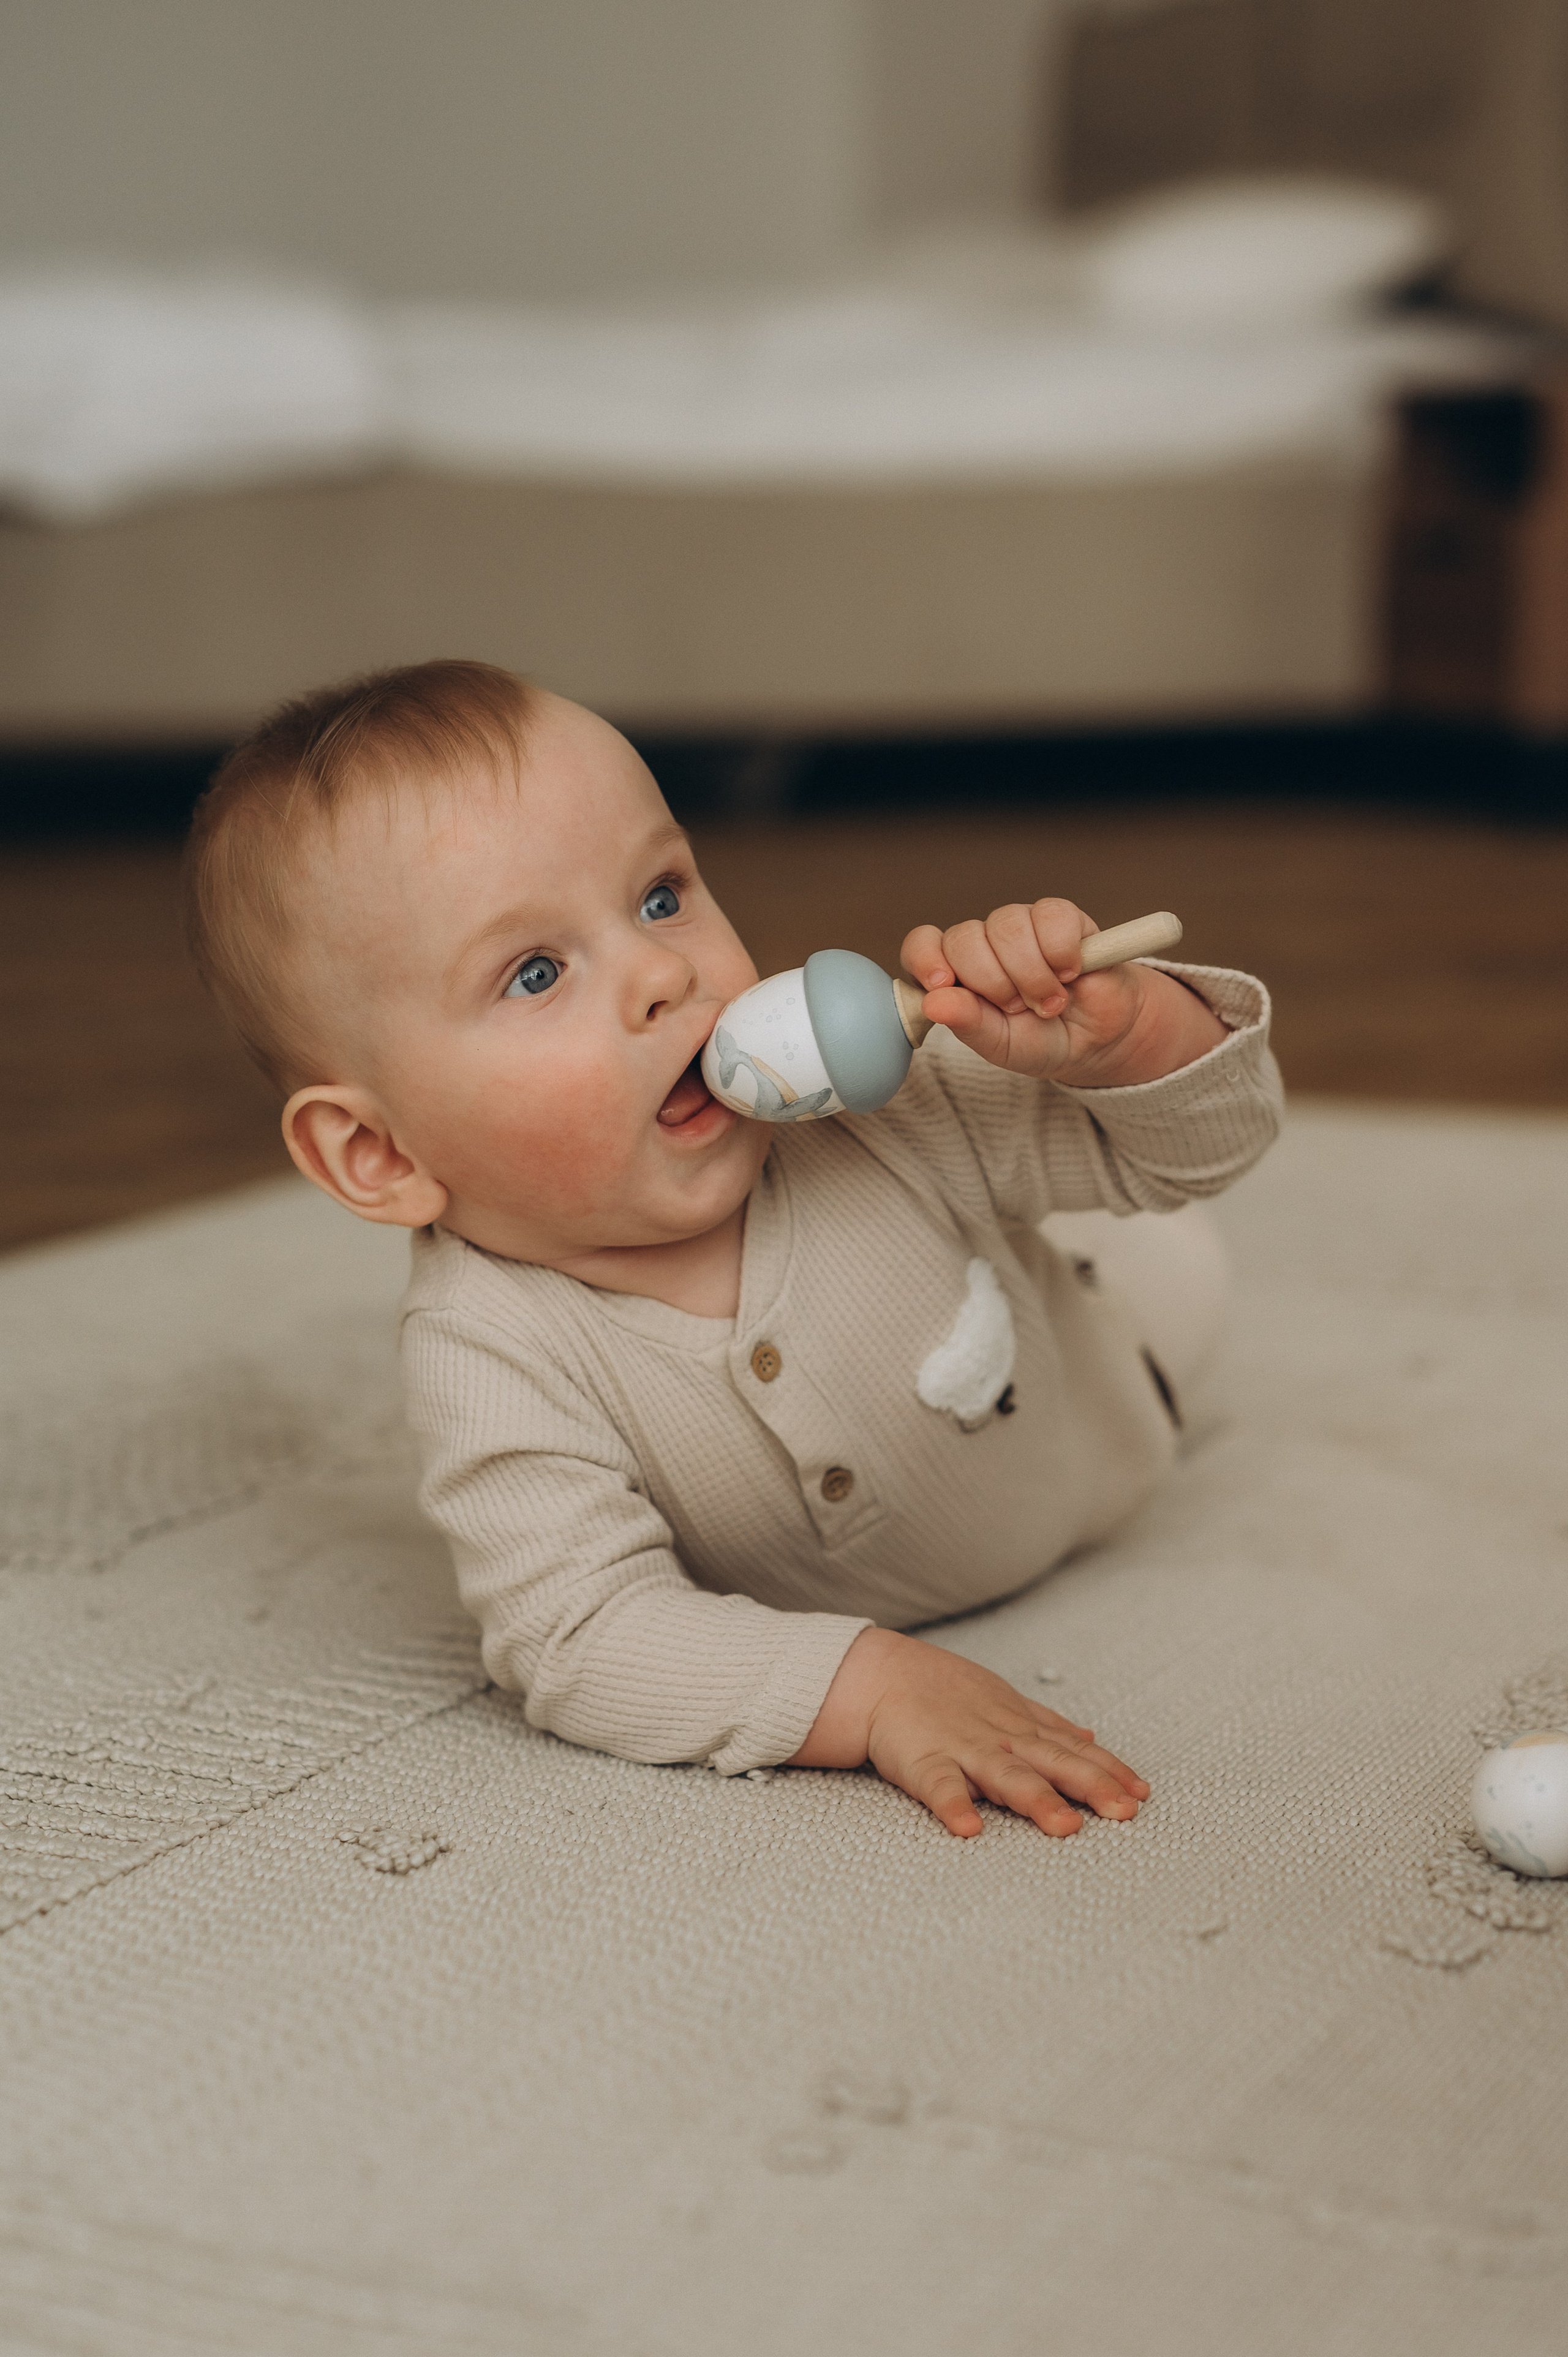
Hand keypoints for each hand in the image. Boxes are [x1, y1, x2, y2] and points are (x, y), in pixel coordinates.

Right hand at [788, 1627, 1150, 1838]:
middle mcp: (1000, 1738)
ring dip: (1036, 1799)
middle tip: (1125, 1812)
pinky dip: (954, 1805)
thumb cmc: (944, 1693)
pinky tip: (969, 1829)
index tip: (1141, 1793)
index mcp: (1020, 1727)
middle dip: (1091, 1786)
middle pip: (1053, 1763)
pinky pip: (939, 1786)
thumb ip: (1048, 1724)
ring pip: (1005, 1775)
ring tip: (1064, 1826)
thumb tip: (1094, 1737)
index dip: (1109, 1771)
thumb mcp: (1005, 1702)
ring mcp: (963, 1748)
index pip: (1074, 1750)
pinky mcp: (922, 1761)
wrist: (878, 1674)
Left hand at [900, 897, 1223, 1087]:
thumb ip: (969, 1024)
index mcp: (957, 974)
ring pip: (1006, 926)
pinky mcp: (1060, 916)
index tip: (942, 982)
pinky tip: (1071, 972)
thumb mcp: (1001, 1045)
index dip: (926, 957)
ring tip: (1051, 1002)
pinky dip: (1061, 951)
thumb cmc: (1042, 1041)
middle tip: (1019, 1009)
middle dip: (993, 982)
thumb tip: (933, 1003)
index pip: (923, 945)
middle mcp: (984, 944)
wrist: (1099, 1038)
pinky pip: (1050, 916)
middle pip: (964, 938)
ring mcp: (1020, 926)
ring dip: (1031, 974)